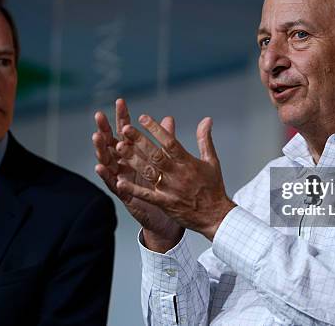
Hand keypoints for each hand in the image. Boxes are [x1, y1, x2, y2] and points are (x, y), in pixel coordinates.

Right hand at [93, 99, 182, 251]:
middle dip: (105, 129)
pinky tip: (99, 166)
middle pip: (112, 144)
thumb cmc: (165, 188)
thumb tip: (168, 118)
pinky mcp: (125, 195)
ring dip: (101, 150)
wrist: (168, 217)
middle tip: (99, 115)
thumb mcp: (167, 161)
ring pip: (109, 162)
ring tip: (96, 137)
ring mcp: (123, 180)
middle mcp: (126, 165)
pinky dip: (106, 176)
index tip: (121, 101)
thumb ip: (166, 140)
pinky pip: (113, 184)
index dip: (123, 117)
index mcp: (135, 155)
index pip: (127, 132)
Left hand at [115, 114, 235, 240]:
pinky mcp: (165, 203)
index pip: (170, 142)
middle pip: (156, 154)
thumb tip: (206, 119)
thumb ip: (205, 139)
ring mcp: (170, 189)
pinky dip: (133, 189)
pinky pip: (146, 195)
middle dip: (139, 141)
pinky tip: (120, 182)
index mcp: (188, 163)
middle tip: (125, 128)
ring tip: (119, 147)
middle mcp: (178, 174)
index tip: (143, 118)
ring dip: (133, 159)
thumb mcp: (212, 161)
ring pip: (148, 172)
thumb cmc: (213, 188)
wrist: (216, 216)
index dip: (156, 129)